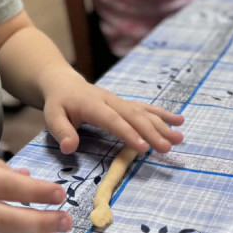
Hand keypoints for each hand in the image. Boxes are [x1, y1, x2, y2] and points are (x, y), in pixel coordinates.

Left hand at [40, 72, 183, 155]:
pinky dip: (162, 114)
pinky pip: (145, 108)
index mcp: (93, 105)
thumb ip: (62, 131)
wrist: (64, 83)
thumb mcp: (52, 116)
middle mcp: (111, 101)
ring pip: (143, 112)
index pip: (113, 120)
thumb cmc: (59, 103)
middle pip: (134, 116)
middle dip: (152, 132)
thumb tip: (69, 148)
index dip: (128, 133)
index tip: (144, 148)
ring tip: (180, 137)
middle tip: (168, 147)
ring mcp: (120, 101)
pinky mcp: (125, 103)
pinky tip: (179, 120)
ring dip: (162, 125)